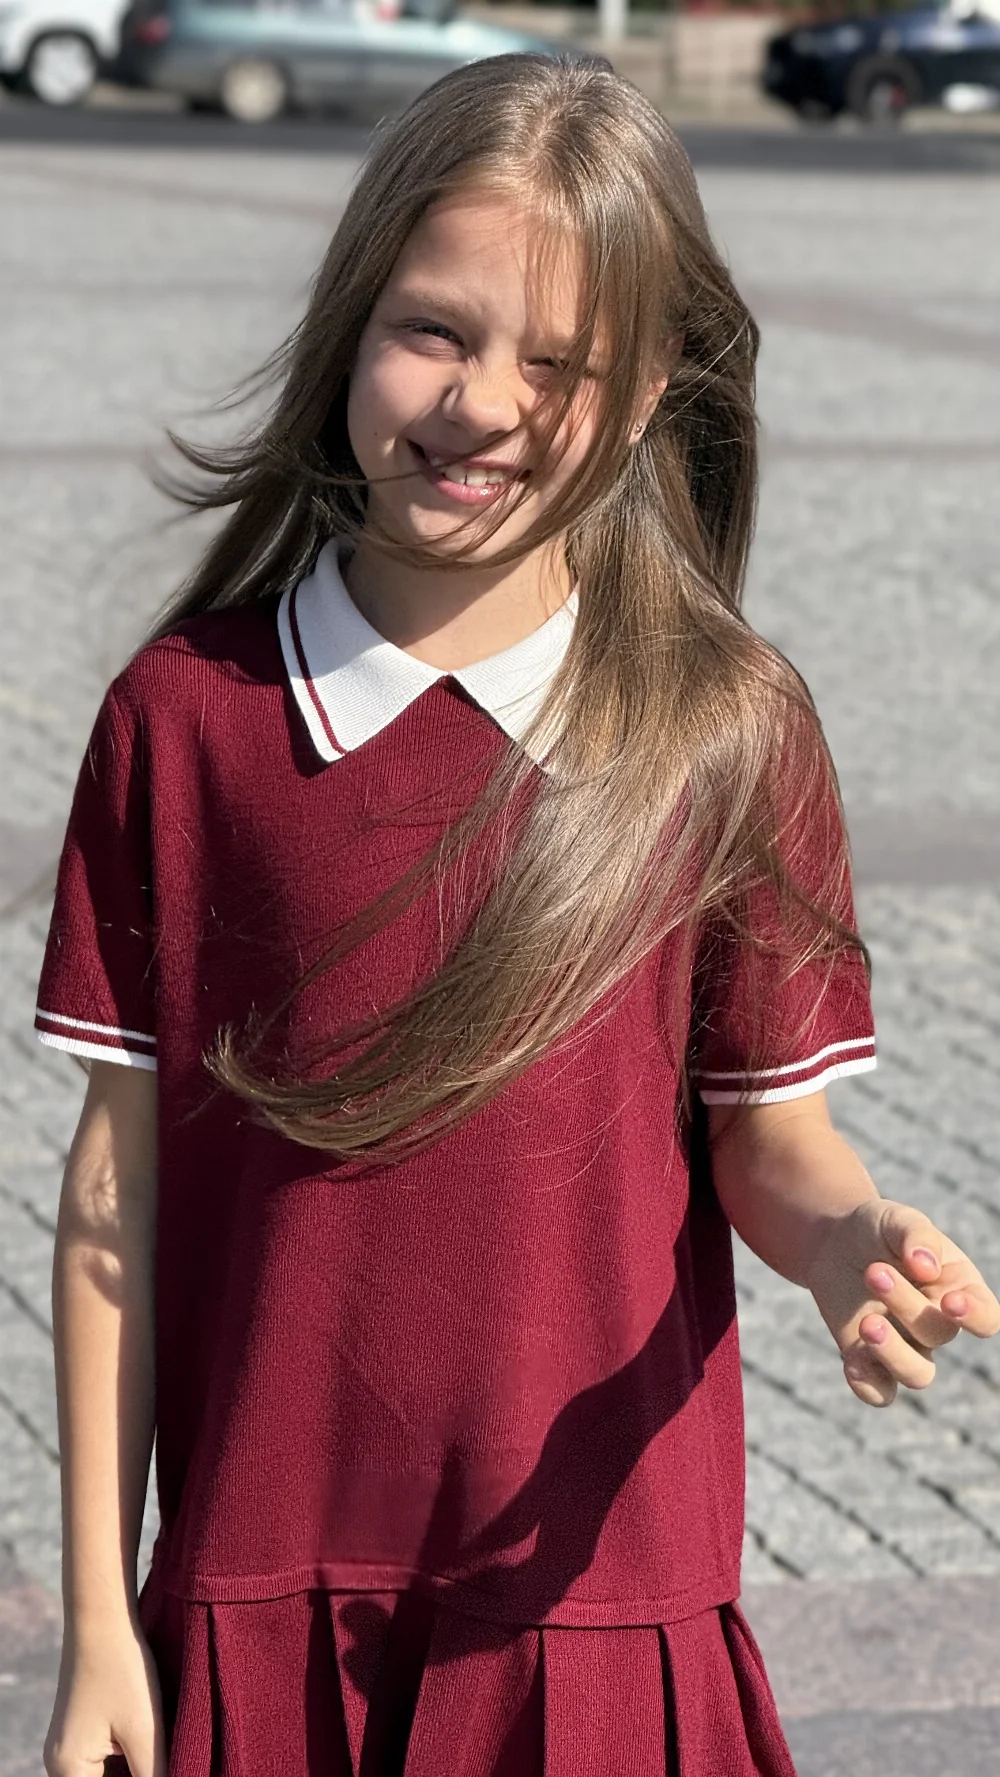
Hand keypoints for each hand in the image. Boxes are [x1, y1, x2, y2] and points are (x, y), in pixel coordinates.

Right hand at [44, 1617, 165, 1776]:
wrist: (102, 1615)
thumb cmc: (123, 1670)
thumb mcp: (145, 1731)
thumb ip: (155, 1776)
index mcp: (68, 1771)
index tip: (163, 1767)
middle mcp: (60, 1763)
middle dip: (138, 1776)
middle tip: (169, 1758)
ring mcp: (68, 1744)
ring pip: (109, 1774)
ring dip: (135, 1768)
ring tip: (164, 1748)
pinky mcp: (80, 1728)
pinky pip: (105, 1758)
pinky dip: (129, 1757)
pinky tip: (154, 1742)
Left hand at [805, 1198, 999, 1406]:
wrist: (832, 1241)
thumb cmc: (876, 1228)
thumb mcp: (896, 1219)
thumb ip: (916, 1236)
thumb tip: (926, 1267)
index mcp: (959, 1288)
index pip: (986, 1318)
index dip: (975, 1317)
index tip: (949, 1302)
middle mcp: (938, 1323)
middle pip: (938, 1333)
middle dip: (906, 1305)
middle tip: (874, 1272)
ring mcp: (906, 1345)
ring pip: (918, 1375)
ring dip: (893, 1353)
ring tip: (867, 1323)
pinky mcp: (870, 1359)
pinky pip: (880, 1392)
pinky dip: (868, 1386)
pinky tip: (851, 1362)